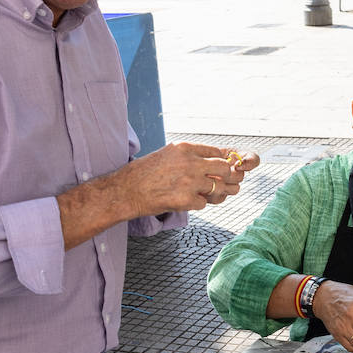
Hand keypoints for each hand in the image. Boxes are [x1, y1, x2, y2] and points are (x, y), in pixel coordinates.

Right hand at [127, 142, 258, 214]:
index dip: (222, 163)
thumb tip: (213, 163)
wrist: (125, 191)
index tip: (222, 170)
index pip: (218, 153)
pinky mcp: (186, 200)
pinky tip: (184, 201)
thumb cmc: (144, 173)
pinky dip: (197, 204)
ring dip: (215, 192)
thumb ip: (190, 157)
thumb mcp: (168, 154)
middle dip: (227, 177)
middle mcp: (190, 162)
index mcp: (185, 148)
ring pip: (219, 187)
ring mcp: (189, 181)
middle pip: (225, 169)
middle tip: (223, 183)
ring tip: (205, 194)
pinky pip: (204, 203)